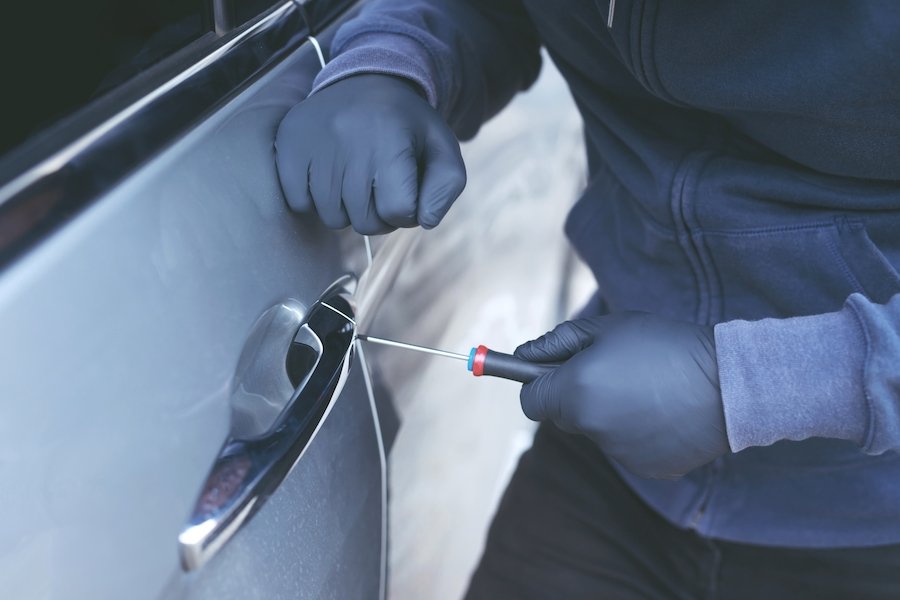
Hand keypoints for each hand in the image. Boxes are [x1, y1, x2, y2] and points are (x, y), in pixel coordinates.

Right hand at [275, 74, 466, 233]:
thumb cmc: (406, 126)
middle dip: (379, 215)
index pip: (399, 210)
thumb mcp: (441, 148)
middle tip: (380, 186)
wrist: (364, 80)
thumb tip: (425, 221)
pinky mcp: (288, 145)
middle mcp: (349, 139)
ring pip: (332, 218)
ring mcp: (314, 143)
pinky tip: (328, 175)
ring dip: (347, 210)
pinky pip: (299, 203)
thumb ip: (446, 188)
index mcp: (391, 139)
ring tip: (355, 180)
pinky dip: (314, 199)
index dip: (407, 209)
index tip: (405, 188)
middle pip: (365, 222)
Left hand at [516, 313, 728, 478]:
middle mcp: (590, 427)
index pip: (529, 400)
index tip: (554, 371)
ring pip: (596, 430)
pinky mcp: (644, 468)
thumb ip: (558, 342)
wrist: (729, 382)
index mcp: (575, 392)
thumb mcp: (607, 328)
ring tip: (647, 387)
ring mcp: (617, 452)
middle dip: (574, 395)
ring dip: (608, 411)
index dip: (538, 383)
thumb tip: (523, 355)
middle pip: (562, 416)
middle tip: (610, 370)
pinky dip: (636, 431)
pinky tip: (663, 410)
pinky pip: (625, 447)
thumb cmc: (665, 345)